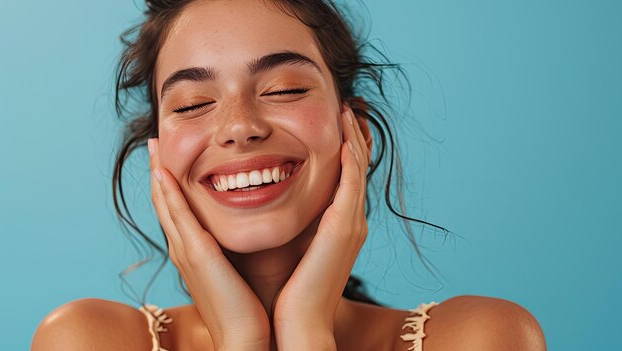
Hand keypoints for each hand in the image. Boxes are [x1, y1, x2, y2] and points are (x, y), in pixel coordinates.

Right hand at [148, 139, 270, 350]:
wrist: (247, 339)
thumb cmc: (251, 310)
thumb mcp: (241, 272)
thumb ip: (239, 251)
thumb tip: (252, 233)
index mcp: (197, 254)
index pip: (180, 212)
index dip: (172, 186)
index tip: (171, 159)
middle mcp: (185, 250)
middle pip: (167, 204)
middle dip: (160, 173)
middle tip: (155, 145)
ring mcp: (187, 252)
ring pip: (167, 205)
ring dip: (160, 174)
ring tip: (155, 148)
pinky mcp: (196, 255)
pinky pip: (178, 216)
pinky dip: (169, 192)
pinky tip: (164, 170)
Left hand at [272, 107, 369, 349]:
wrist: (296, 326)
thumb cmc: (286, 292)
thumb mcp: (291, 250)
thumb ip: (289, 225)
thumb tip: (267, 203)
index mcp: (336, 227)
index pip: (344, 177)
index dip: (342, 148)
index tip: (334, 123)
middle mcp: (349, 222)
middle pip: (355, 167)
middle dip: (352, 135)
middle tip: (347, 106)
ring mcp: (350, 224)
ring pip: (356, 169)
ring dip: (352, 137)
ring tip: (346, 110)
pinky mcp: (343, 228)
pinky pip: (350, 184)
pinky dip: (350, 158)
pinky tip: (343, 137)